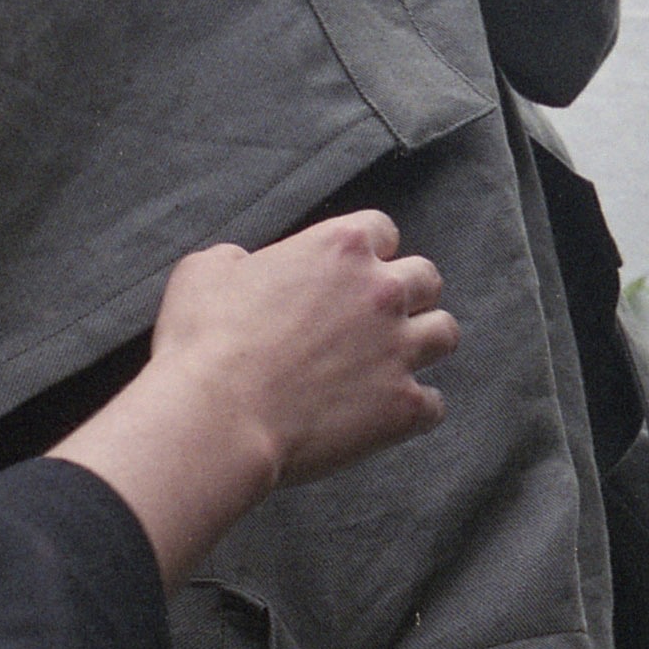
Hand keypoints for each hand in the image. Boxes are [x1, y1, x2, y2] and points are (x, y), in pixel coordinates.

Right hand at [48, 211, 457, 583]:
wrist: (217, 418)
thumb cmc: (203, 343)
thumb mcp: (204, 271)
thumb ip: (240, 259)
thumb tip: (246, 267)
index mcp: (341, 247)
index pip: (383, 231)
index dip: (367, 253)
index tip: (350, 276)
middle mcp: (383, 291)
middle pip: (426, 279)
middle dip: (406, 296)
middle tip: (375, 321)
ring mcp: (399, 350)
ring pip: (445, 334)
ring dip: (422, 344)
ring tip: (392, 362)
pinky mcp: (404, 407)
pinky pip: (434, 404)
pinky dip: (415, 410)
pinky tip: (386, 416)